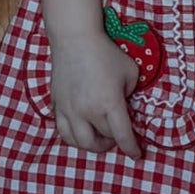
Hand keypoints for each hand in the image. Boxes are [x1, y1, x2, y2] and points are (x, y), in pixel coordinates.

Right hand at [49, 32, 141, 159]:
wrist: (75, 39)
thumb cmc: (106, 53)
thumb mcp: (130, 73)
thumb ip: (130, 94)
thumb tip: (125, 107)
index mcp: (109, 103)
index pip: (122, 136)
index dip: (131, 149)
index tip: (137, 155)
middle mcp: (88, 111)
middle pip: (102, 140)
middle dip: (113, 143)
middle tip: (117, 138)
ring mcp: (70, 110)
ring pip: (80, 143)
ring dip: (93, 145)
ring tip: (99, 137)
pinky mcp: (57, 105)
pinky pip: (64, 132)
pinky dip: (75, 137)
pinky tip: (82, 130)